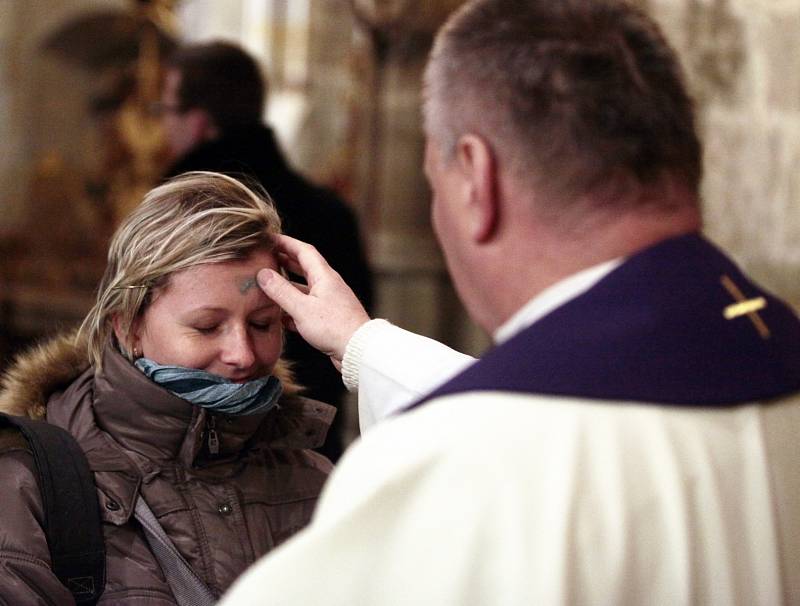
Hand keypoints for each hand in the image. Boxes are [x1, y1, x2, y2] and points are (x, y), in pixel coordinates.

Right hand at [258, 235, 370, 367]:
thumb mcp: (302, 308)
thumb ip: (281, 291)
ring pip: (305, 289)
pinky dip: (294, 309)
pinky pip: (308, 308)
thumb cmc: (334, 327)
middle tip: (268, 258)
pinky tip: (281, 317)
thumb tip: (263, 274)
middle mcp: (328, 285)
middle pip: (304, 267)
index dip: (286, 243)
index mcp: (324, 276)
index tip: (270, 238)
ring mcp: (329, 302)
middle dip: (285, 261)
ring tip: (269, 286)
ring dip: (288, 287)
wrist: (358, 350)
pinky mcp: (329, 318)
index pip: (304, 251)